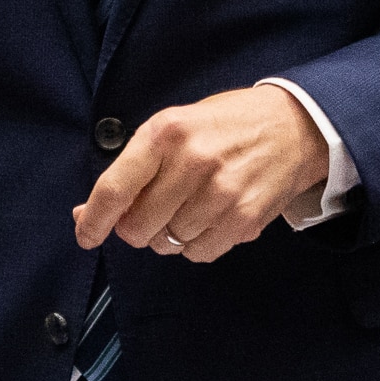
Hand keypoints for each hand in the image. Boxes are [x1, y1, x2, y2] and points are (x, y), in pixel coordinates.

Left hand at [73, 84, 328, 263]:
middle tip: (152, 211)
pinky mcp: (245, 219)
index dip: (93, 220)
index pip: (115, 189)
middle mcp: (193, 162)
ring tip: (188, 208)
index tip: (85, 236)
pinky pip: (199, 253)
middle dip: (135, 227)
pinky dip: (195, 245)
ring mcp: (222, 193)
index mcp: (166, 133)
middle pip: (138, 227)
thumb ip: (130, 170)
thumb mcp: (172, 128)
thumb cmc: (223, 126)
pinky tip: (209, 219)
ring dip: (169, 235)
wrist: (294, 126)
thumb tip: (86, 214)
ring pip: (168, 244)